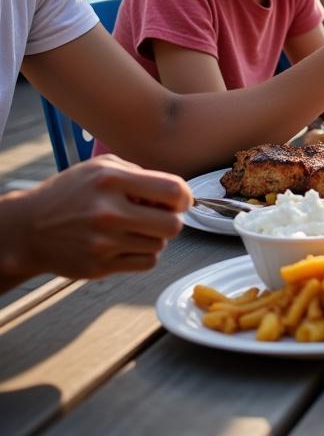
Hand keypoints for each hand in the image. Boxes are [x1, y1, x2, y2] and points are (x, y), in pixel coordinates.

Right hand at [0, 156, 189, 284]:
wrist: (27, 228)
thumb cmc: (70, 193)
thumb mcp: (101, 168)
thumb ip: (140, 174)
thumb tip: (174, 193)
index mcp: (112, 180)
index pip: (173, 190)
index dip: (185, 197)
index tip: (180, 201)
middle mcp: (109, 212)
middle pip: (173, 225)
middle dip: (172, 220)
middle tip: (160, 216)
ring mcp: (103, 242)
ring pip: (160, 245)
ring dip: (155, 237)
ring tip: (136, 228)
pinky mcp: (99, 267)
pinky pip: (146, 263)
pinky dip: (145, 254)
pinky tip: (130, 244)